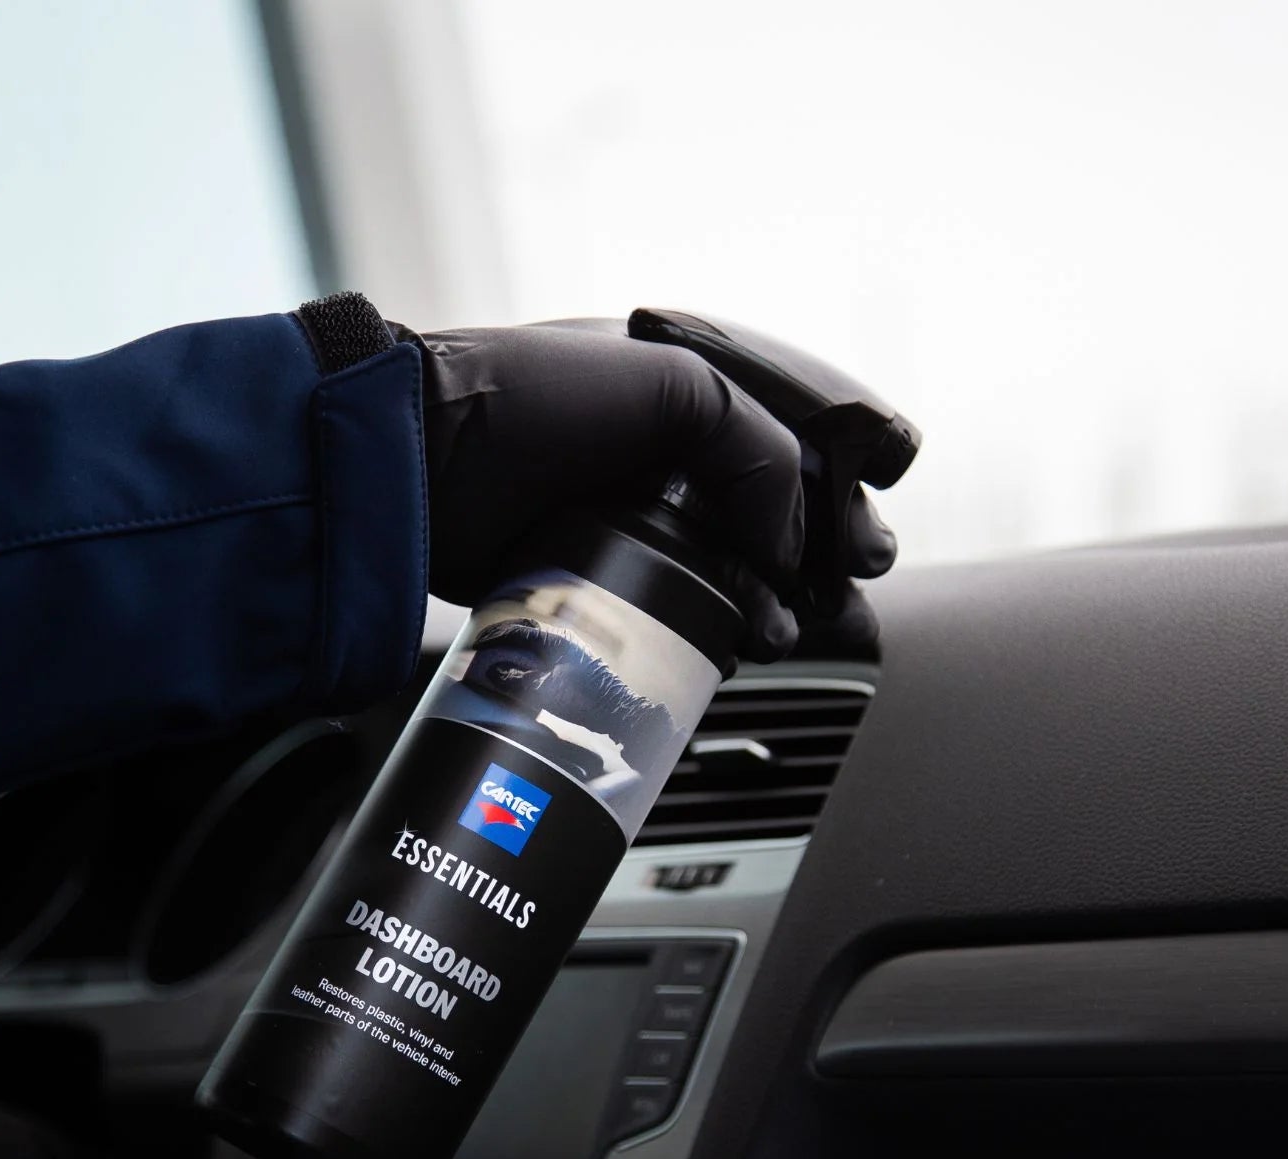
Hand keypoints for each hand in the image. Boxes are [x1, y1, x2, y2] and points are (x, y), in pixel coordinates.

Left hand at [399, 319, 895, 660]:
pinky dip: (715, 628)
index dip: (839, 500)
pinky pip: (677, 605)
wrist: (424, 461)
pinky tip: (737, 643)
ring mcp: (632, 514)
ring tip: (784, 633)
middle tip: (842, 596)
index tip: (863, 549)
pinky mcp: (598, 571)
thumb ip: (757, 452)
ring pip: (731, 569)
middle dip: (816, 563)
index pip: (794, 447)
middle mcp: (666, 453)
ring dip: (773, 605)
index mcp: (689, 390)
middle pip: (772, 517)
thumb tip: (789, 546)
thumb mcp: (673, 387)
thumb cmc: (535, 397)